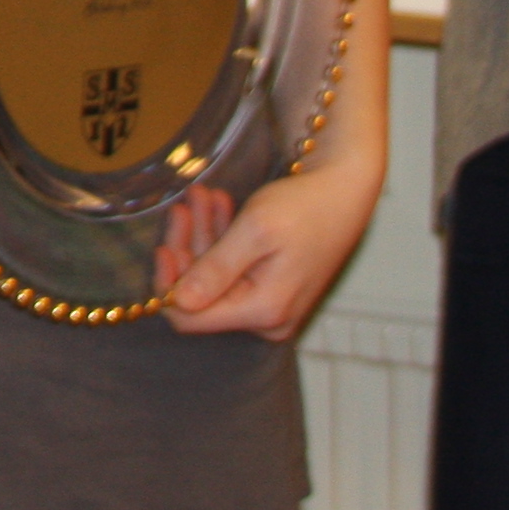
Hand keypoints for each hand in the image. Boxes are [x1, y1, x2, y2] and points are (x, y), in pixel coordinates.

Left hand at [160, 156, 381, 340]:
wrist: (344, 191)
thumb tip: (178, 303)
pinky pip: (234, 269)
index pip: (192, 318)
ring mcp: (271, 305)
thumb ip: (215, 270)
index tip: (163, 246)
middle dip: (188, 247)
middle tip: (187, 203)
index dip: (169, 285)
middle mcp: (268, 319)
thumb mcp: (255, 231)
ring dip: (205, 234)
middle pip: (202, 294)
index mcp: (263, 311)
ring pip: (216, 276)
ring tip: (202, 195)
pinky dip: (222, 238)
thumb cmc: (305, 208)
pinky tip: (219, 206)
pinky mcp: (273, 288)